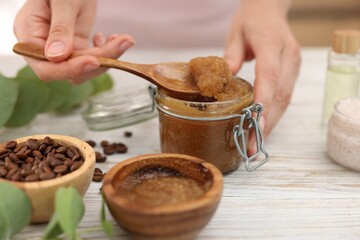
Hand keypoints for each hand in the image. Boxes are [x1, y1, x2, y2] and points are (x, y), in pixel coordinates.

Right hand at [14, 0, 134, 83]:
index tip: (94, 61)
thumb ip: (60, 28)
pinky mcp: (77, 46)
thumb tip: (56, 57)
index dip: (70, 69)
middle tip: (123, 43)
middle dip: (98, 61)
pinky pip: (92, 58)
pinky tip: (113, 37)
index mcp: (29, 34)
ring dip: (107, 56)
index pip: (45, 67)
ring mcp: (61, 47)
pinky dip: (107, 51)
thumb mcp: (63, 1)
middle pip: (69, 70)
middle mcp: (42, 46)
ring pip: (85, 67)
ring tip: (125, 39)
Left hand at [224, 0, 300, 146]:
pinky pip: (285, 97)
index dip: (263, 101)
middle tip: (251, 145)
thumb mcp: (234, 33)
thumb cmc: (250, 20)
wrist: (270, 10)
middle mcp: (288, 56)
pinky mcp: (293, 72)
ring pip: (285, 100)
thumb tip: (225, 80)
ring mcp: (294, 65)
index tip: (255, 124)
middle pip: (279, 94)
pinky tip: (262, 128)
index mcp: (271, 43)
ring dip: (270, 123)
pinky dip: (274, 115)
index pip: (269, 75)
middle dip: (265, 123)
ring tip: (255, 144)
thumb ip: (231, 56)